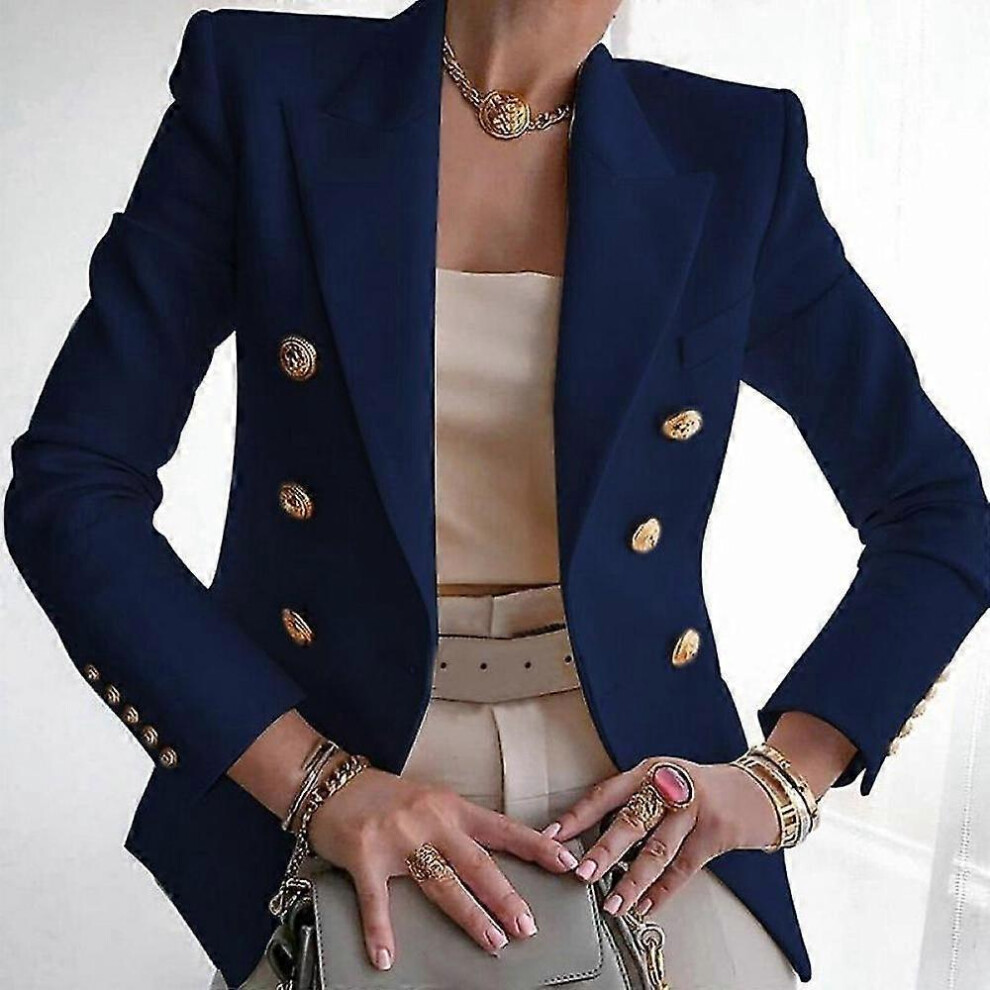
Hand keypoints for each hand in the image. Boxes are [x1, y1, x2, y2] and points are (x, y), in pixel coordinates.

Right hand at [308, 765, 579, 969]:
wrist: (334, 782)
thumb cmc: (387, 796)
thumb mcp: (432, 800)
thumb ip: (461, 824)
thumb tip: (499, 851)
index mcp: (452, 807)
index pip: (502, 828)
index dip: (535, 846)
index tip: (566, 862)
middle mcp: (430, 821)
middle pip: (476, 862)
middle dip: (505, 896)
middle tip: (527, 925)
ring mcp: (398, 839)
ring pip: (440, 882)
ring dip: (468, 915)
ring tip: (491, 942)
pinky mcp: (364, 857)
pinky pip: (376, 901)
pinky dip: (380, 931)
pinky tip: (386, 958)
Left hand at [546, 757, 779, 918]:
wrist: (757, 789)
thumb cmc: (701, 788)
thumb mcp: (665, 780)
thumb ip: (634, 800)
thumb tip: (590, 836)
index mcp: (650, 770)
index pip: (606, 793)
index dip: (578, 816)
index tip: (553, 836)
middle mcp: (670, 786)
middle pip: (631, 821)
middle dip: (604, 851)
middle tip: (582, 872)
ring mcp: (695, 810)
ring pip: (657, 850)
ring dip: (631, 880)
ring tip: (612, 901)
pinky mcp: (716, 834)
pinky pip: (684, 868)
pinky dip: (662, 892)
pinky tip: (644, 906)